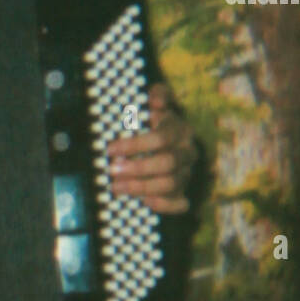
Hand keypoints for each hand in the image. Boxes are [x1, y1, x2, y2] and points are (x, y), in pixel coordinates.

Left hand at [107, 84, 196, 214]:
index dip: (135, 145)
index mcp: (181, 130)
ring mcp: (187, 173)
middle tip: (112, 170)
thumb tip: (156, 101)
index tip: (111, 149)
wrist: (164, 139)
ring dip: (142, 187)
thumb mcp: (155, 102)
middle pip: (168, 164)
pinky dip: (164, 205)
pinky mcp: (183, 192)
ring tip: (116, 186)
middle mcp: (188, 153)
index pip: (162, 139)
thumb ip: (158, 95)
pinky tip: (145, 202)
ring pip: (172, 184)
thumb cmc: (154, 120)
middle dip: (138, 168)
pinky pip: (180, 204)